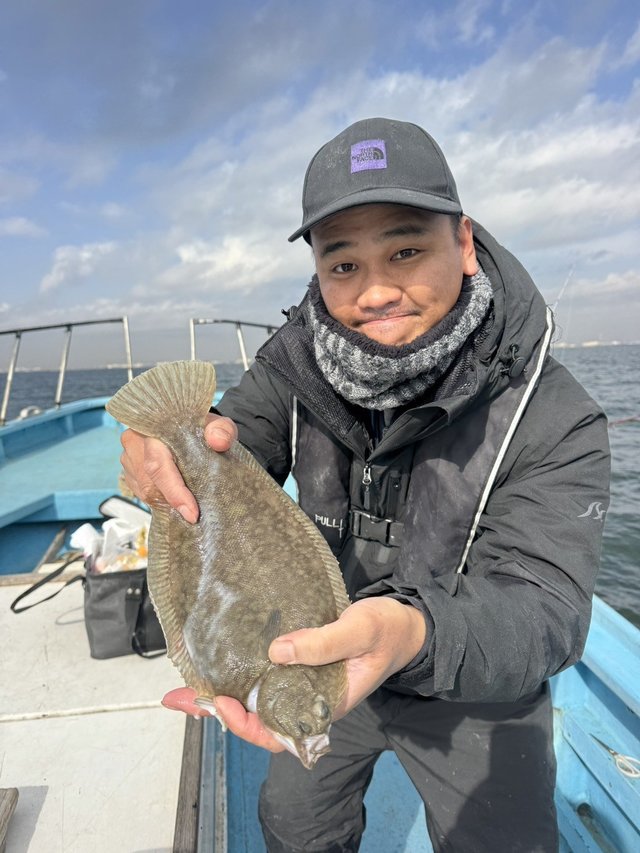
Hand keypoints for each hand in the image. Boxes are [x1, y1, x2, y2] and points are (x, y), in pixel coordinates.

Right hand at [119, 414, 236, 521]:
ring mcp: (128, 456)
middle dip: (174, 501)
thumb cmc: (200, 426)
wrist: (185, 425)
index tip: (192, 514)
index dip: (174, 492)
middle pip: (150, 484)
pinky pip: (142, 493)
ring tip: (188, 500)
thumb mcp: (217, 424)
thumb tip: (219, 441)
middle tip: (196, 510)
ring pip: (145, 492)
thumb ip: (222, 429)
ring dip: (167, 501)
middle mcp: (135, 441)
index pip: (158, 465)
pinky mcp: (129, 469)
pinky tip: (175, 495)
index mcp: (155, 428)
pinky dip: (160, 499)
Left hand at [163, 599, 425, 752]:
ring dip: (222, 693)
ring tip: (187, 683)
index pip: (279, 733)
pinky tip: (219, 660)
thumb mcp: (360, 630)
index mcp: (325, 704)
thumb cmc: (386, 630)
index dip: (246, 724)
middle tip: (180, 696)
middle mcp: (309, 700)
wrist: (405, 624)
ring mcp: (303, 684)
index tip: (220, 703)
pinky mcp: (301, 663)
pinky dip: (240, 673)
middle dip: (218, 711)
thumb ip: (323, 642)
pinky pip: (267, 677)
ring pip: (258, 699)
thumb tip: (276, 652)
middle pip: (258, 719)